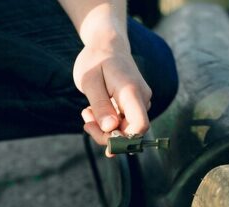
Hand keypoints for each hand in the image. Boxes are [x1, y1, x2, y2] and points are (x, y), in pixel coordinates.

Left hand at [73, 38, 151, 156]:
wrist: (107, 44)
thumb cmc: (96, 60)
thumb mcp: (89, 81)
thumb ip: (100, 105)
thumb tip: (110, 129)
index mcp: (132, 92)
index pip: (140, 125)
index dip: (123, 139)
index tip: (101, 134)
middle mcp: (142, 98)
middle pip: (130, 132)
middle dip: (106, 134)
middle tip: (86, 122)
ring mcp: (140, 101)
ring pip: (125, 129)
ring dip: (104, 127)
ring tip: (88, 111)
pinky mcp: (135, 104)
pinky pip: (123, 122)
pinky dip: (107, 122)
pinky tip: (94, 110)